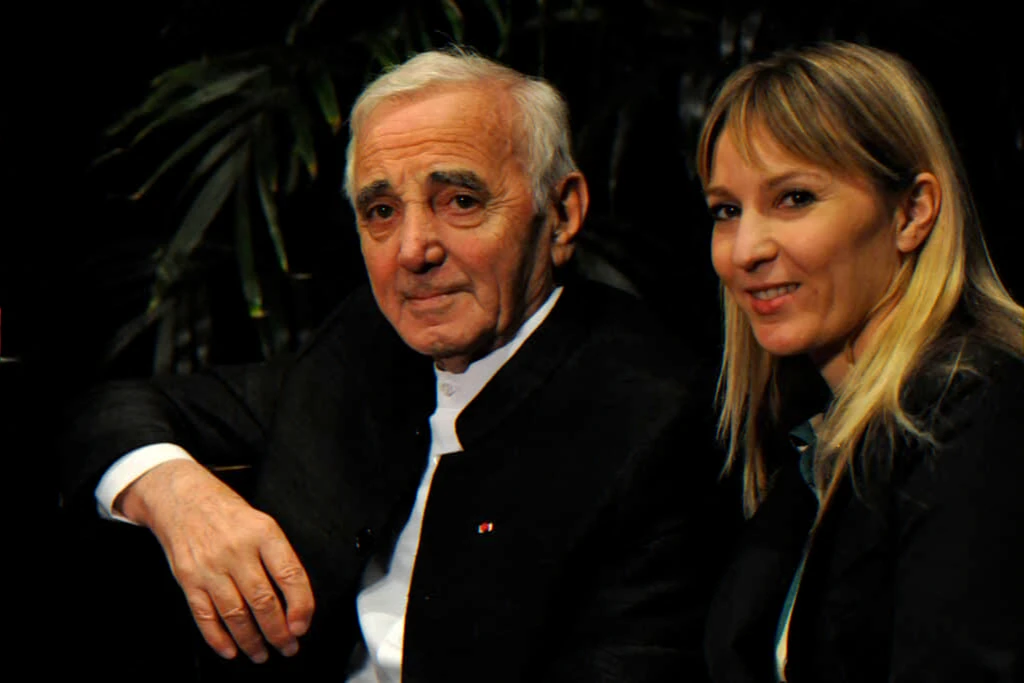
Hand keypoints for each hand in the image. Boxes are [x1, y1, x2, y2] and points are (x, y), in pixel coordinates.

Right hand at [117, 459, 314, 662]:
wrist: (182, 498)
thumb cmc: (227, 513)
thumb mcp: (262, 522)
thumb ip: (278, 557)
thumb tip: (295, 600)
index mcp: (264, 533)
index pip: (290, 575)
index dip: (300, 605)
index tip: (303, 625)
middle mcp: (237, 550)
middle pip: (263, 600)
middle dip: (278, 632)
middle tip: (288, 647)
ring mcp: (210, 566)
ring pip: (235, 614)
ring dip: (251, 640)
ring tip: (261, 653)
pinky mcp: (188, 579)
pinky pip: (205, 615)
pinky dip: (218, 638)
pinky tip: (230, 649)